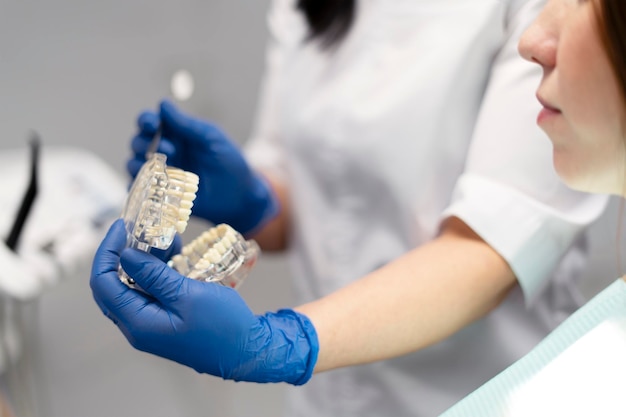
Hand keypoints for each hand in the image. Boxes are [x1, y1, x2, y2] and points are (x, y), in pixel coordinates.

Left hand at [90, 220, 317, 384]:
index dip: (107, 251)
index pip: (103, 283)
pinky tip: (172, 256)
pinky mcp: (165, 321)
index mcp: (138, 322)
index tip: (121, 227)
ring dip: (142, 261)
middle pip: (112, 285)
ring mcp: (151, 325)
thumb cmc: (222, 326)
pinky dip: (156, 272)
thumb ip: (154, 275)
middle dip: (121, 254)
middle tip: (137, 230)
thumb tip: (125, 256)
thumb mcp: (188, 294)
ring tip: (163, 239)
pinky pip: (150, 293)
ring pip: (132, 287)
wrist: (247, 352)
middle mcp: (138, 326)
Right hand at [128, 100, 278, 234]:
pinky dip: (137, 187)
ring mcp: (161, 173)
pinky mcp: (160, 194)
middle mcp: (164, 151)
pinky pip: (139, 190)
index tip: (153, 125)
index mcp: (175, 134)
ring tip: (160, 168)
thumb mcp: (211, 139)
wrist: (239, 196)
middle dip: (144, 143)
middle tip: (169, 150)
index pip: (150, 121)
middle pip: (138, 141)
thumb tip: (163, 104)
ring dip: (139, 163)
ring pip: (133, 163)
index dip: (146, 121)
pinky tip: (147, 187)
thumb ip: (187, 124)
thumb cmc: (229, 162)